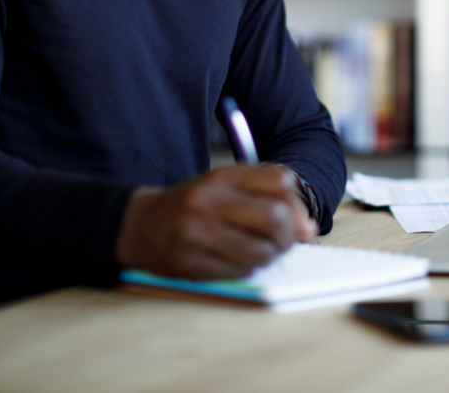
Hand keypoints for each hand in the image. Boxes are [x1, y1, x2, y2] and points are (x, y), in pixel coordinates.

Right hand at [115, 165, 317, 278]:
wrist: (140, 224)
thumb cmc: (193, 204)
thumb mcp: (225, 185)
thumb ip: (266, 195)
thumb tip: (307, 229)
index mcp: (221, 176)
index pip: (279, 182)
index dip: (298, 205)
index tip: (300, 222)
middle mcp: (208, 201)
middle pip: (274, 217)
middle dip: (289, 236)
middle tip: (286, 243)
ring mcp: (196, 233)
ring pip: (260, 251)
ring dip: (272, 256)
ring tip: (264, 253)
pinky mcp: (189, 263)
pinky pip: (238, 272)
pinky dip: (250, 269)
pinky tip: (242, 262)